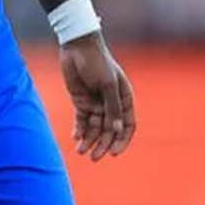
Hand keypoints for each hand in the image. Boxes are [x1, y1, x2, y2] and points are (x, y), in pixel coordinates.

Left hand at [60, 34, 135, 160]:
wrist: (77, 47)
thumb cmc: (97, 62)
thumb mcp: (107, 84)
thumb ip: (112, 107)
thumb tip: (117, 129)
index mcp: (125, 99)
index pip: (128, 126)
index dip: (122, 140)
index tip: (114, 153)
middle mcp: (111, 104)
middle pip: (110, 130)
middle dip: (103, 144)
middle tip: (94, 157)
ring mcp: (96, 103)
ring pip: (95, 127)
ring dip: (89, 140)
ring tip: (82, 152)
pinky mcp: (81, 100)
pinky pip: (82, 120)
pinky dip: (80, 130)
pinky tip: (76, 139)